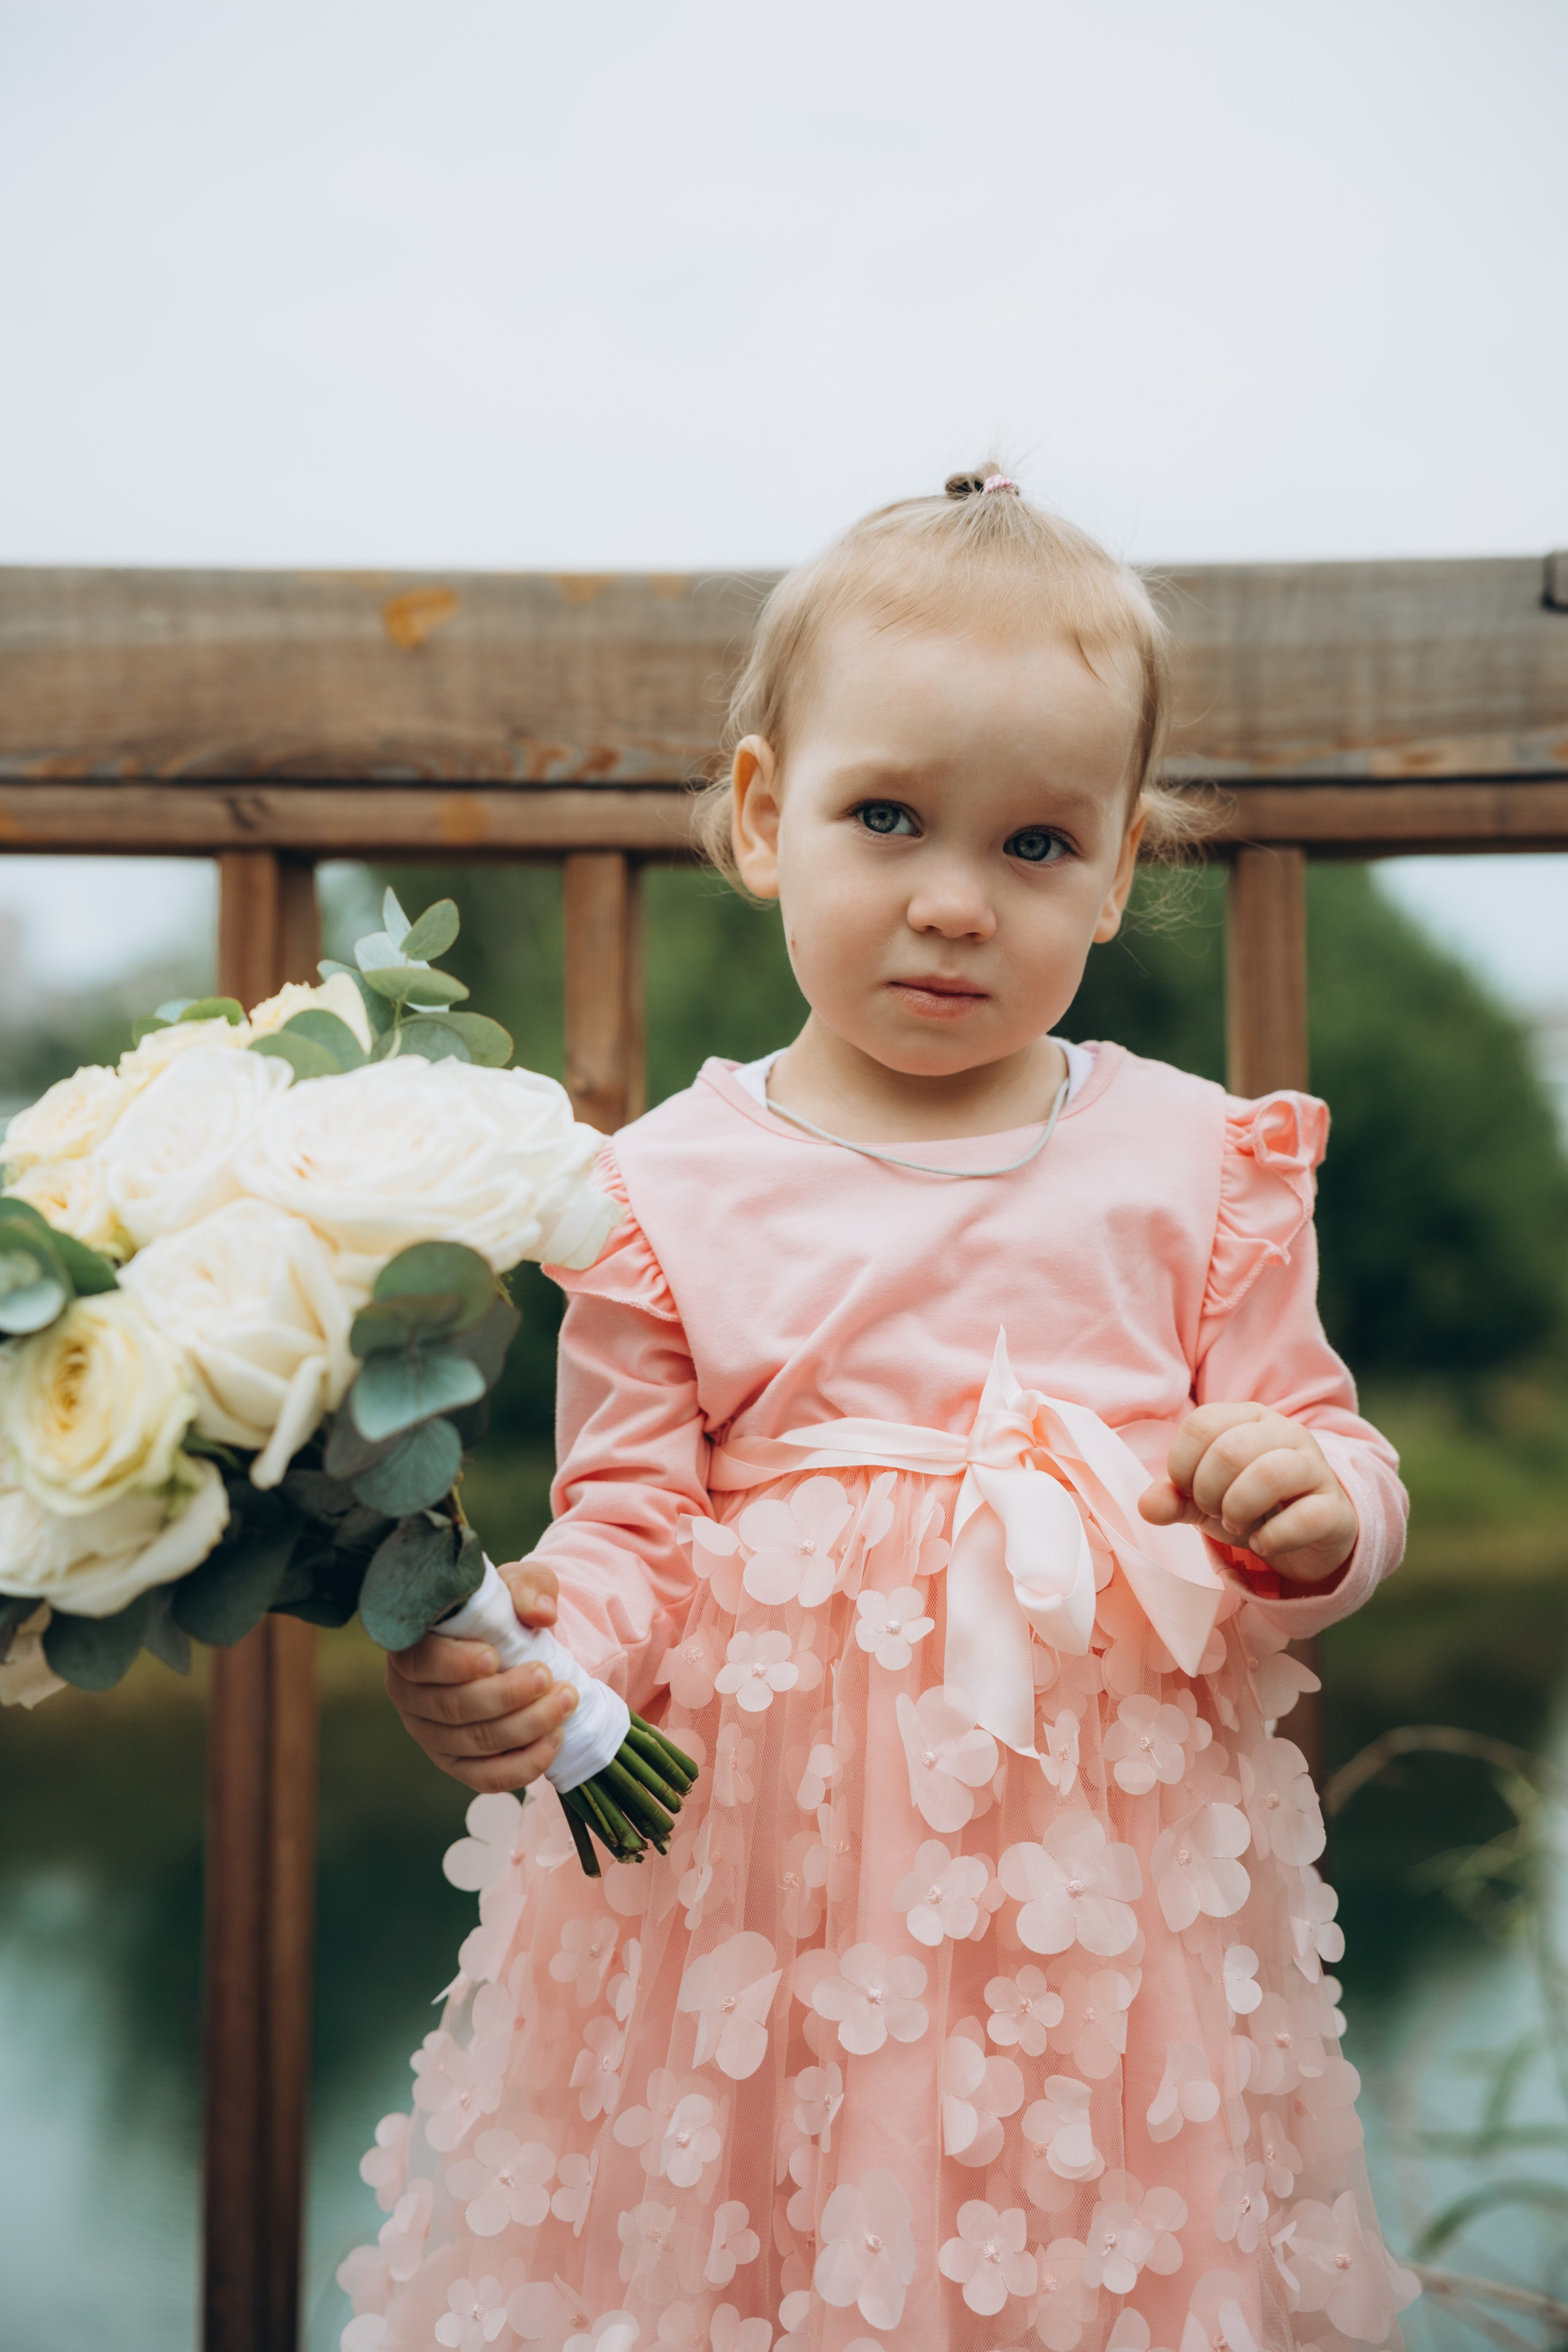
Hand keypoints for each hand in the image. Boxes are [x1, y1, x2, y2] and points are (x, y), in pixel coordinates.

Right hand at [384, 1560, 578, 1791]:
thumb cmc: (503, 1611)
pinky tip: (554, 1739)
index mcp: (412, 1647)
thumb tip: (543, 1613)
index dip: (453, 1664)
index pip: (419, 1662)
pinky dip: (523, 1765)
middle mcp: (411, 1696)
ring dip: (525, 1726)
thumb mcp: (516, 1586)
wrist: (515, 1645)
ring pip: (474, 1742)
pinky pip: (486, 1777)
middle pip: (452, 1708)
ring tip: (565, 1701)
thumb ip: (529, 1588)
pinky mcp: (456, 1764)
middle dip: (506, 1696)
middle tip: (547, 1677)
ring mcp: (430, 1735)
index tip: (494, 1657)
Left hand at [1137, 1402, 1357, 1584]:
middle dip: (1208, 1492)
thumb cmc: (1252, 1506)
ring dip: (1238, 1508)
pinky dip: (1272, 1538)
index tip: (1188, 1491)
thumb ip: (1174, 1498)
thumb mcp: (1205, 1500)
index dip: (1182, 1465)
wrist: (1309, 1534)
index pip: (1200, 1425)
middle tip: (1213, 1511)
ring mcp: (1314, 1467)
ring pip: (1269, 1474)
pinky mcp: (1334, 1507)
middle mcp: (1284, 1432)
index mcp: (1247, 1418)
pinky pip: (1304, 1517)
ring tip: (1234, 1524)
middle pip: (1229, 1451)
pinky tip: (1262, 1544)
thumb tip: (1146, 1506)